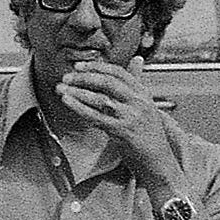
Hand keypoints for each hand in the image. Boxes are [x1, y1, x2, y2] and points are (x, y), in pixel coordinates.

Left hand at [55, 55, 176, 183]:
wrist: (158, 160)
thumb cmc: (149, 133)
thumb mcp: (145, 104)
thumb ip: (136, 83)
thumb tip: (136, 59)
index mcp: (143, 93)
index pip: (119, 72)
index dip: (97, 66)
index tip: (79, 65)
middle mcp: (138, 101)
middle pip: (108, 82)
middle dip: (84, 77)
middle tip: (66, 77)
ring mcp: (131, 116)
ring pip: (100, 98)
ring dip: (77, 91)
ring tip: (60, 88)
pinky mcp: (122, 131)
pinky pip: (96, 117)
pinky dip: (79, 107)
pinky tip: (67, 101)